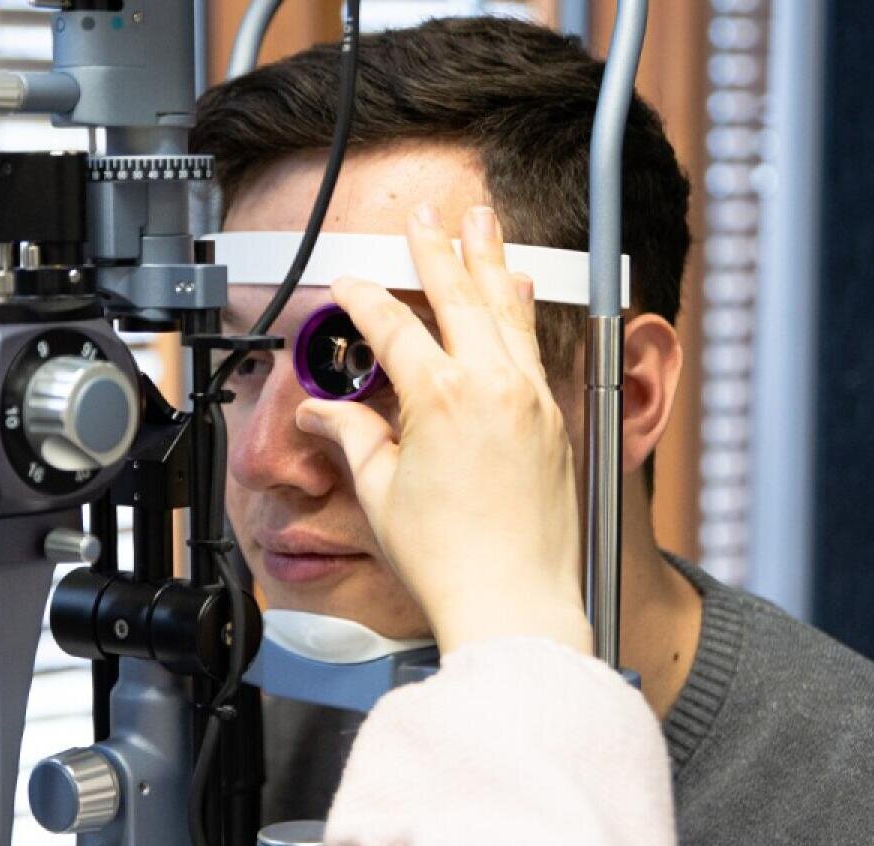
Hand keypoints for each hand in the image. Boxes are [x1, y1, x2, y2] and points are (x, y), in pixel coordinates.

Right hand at [295, 204, 590, 656]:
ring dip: (489, 261)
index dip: (363, 299)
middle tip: (426, 213)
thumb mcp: (380, 493)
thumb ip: (353, 438)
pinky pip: (533, 345)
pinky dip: (519, 310)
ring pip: (507, 311)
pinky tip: (515, 289)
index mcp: (441, 399)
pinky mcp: (553, 420)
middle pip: (459, 296)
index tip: (346, 282)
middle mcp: (493, 387)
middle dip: (438, 248)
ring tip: (482, 222)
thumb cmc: (447, 561)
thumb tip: (319, 414)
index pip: (394, 327)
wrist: (514, 603)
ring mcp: (530, 399)